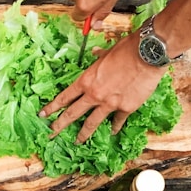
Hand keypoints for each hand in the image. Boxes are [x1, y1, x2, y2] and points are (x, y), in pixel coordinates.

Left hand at [39, 32, 163, 143]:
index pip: (65, 97)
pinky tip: (112, 132)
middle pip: (73, 113)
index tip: (43, 115)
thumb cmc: (126, 49)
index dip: (52, 107)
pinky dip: (115, 127)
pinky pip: (117, 121)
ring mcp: (109, 104)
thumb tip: (94, 53)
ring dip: (83, 134)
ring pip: (92, 123)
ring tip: (77, 141)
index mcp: (86, 80)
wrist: (147, 54)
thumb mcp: (107, 52)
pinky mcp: (126, 108)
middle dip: (60, 125)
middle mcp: (94, 94)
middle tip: (51, 133)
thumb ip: (98, 57)